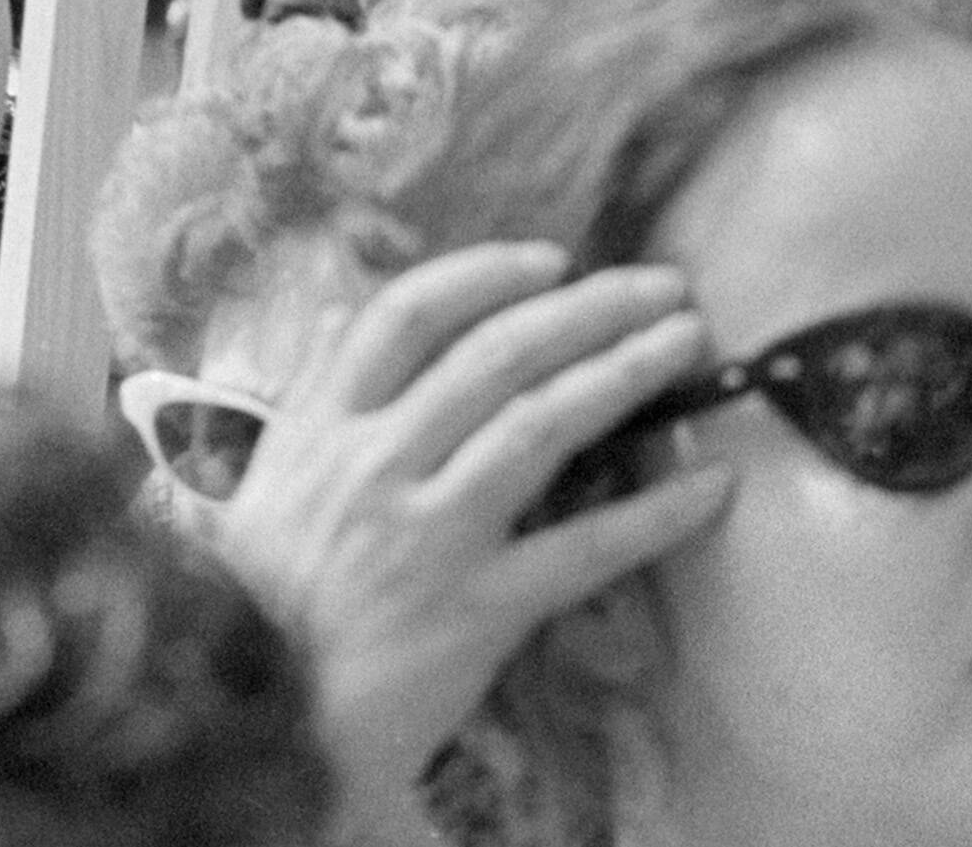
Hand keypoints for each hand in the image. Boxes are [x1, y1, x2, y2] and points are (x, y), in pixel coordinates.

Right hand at [213, 243, 737, 838]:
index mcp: (319, 427)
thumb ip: (302, 400)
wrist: (265, 711)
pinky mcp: (481, 606)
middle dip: (588, 308)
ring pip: (542, 426)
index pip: (403, 317)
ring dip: (624, 372)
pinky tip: (713, 484)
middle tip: (661, 288)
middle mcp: (375, 462)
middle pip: (494, 355)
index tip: (551, 260)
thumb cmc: (260, 596)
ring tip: (686, 344)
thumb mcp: (258, 480)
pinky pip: (585, 547)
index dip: (483, 275)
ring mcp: (431, 533)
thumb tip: (331, 313)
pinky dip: (657, 512)